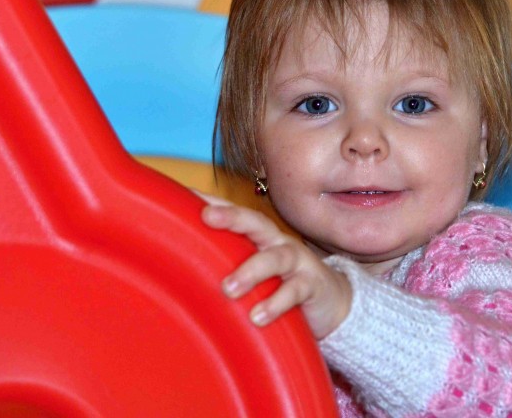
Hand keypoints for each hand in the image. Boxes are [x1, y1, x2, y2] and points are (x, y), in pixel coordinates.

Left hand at [196, 192, 351, 338]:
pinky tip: (257, 317)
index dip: (212, 202)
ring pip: (275, 258)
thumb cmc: (281, 283)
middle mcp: (277, 243)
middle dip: (232, 218)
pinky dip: (275, 303)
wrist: (332, 303)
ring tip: (228, 289)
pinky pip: (294, 291)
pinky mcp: (312, 285)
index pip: (235, 214)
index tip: (184, 193)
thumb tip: (180, 268)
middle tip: (207, 217)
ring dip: (251, 271)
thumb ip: (229, 265)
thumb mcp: (255, 271)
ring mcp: (298, 262)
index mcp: (260, 237)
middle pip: (256, 223)